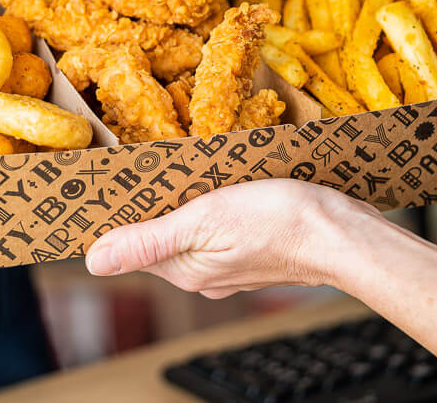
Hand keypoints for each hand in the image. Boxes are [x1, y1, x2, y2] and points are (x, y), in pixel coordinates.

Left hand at [85, 178, 377, 297]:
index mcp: (185, 269)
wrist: (341, 231)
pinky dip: (210, 202)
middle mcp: (203, 273)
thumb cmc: (277, 223)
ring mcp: (230, 262)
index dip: (122, 215)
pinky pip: (217, 224)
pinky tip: (216, 180)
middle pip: (162, 235)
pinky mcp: (252, 246)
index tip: (113, 184)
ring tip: (178, 165)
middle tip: (145, 163)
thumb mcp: (204, 221)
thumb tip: (95, 262)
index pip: (135, 244)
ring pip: (190, 228)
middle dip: (153, 203)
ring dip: (182, 199)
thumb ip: (150, 241)